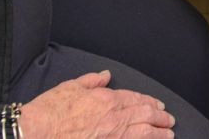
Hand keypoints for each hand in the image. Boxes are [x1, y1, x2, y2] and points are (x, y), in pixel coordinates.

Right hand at [19, 70, 174, 137]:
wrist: (38, 131)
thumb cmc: (52, 109)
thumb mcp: (72, 86)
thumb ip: (92, 80)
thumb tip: (105, 75)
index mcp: (107, 99)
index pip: (135, 99)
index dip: (149, 102)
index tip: (159, 106)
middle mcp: (114, 119)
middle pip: (144, 116)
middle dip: (160, 118)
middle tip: (170, 120)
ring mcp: (112, 137)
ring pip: (143, 134)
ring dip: (158, 133)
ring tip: (169, 134)